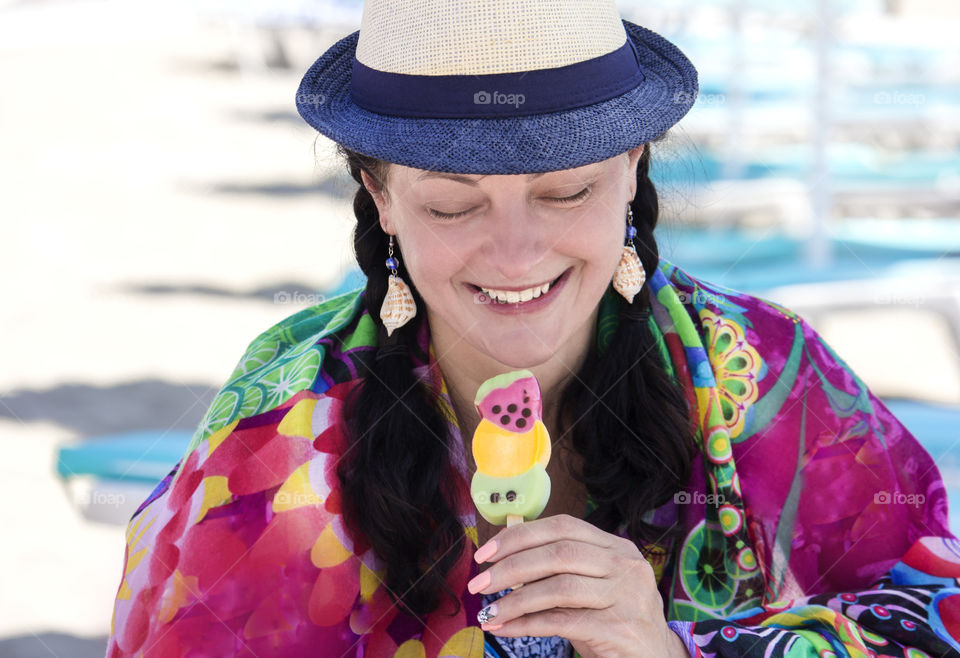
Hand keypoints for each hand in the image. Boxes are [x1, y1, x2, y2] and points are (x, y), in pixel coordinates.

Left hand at [468, 514, 687, 657]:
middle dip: (512, 566)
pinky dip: (526, 624)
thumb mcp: (592, 587)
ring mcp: (625, 596)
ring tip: (488, 611)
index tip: (486, 552)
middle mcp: (624, 565)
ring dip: (515, 600)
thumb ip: (559, 570)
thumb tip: (503, 562)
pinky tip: (504, 627)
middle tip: (479, 581)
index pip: (563, 527)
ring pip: (559, 588)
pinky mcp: (619, 628)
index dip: (520, 536)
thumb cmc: (614, 619)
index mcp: (616, 547)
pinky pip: (562, 622)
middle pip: (559, 554)